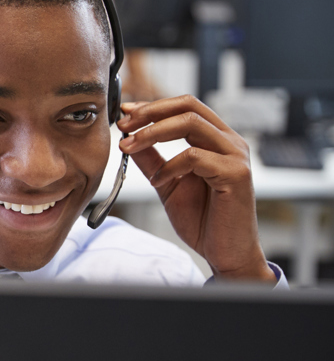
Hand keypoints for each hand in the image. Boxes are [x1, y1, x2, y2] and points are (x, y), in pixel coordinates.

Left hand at [118, 95, 276, 283]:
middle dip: (150, 112)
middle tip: (123, 124)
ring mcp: (235, 156)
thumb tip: (129, 139)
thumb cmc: (204, 222)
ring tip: (130, 146)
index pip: (185, 106)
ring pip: (190, 123)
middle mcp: (229, 142)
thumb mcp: (168, 185)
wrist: (226, 254)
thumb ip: (151, 161)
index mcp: (216, 140)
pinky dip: (169, 165)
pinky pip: (194, 157)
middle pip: (188, 106)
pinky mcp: (236, 174)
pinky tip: (157, 181)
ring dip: (153, 133)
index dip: (153, 107)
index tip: (125, 113)